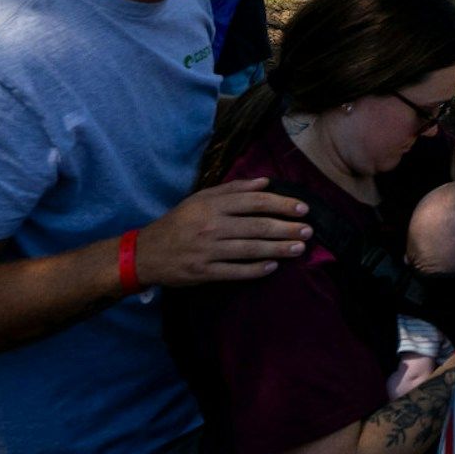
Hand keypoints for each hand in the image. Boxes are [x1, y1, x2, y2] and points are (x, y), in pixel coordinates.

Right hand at [131, 177, 309, 286]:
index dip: (281, 204)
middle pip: (257, 226)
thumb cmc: (178, 223)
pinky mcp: (203, 272)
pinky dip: (255, 270)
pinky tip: (273, 267)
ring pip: (250, 249)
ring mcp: (207, 250)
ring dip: (278, 249)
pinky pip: (235, 271)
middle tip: (308, 230)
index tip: (302, 208)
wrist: (145, 253)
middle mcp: (211, 226)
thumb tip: (265, 181)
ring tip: (299, 248)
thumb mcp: (200, 198)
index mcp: (211, 205)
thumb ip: (232, 189)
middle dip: (286, 228)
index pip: (254, 201)